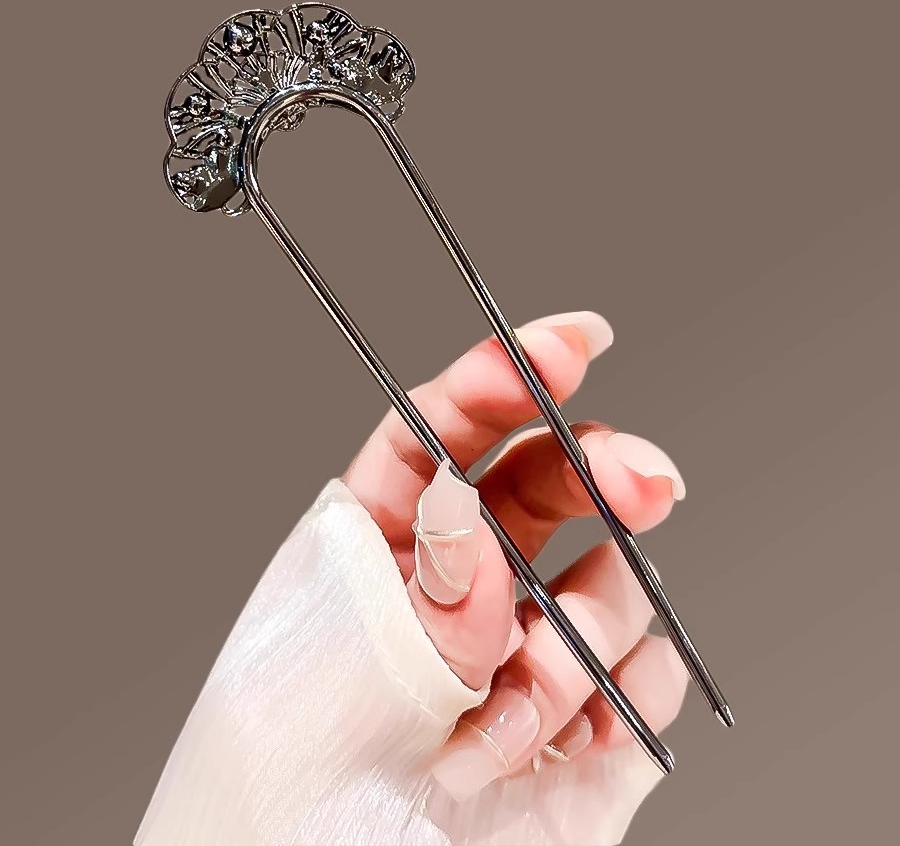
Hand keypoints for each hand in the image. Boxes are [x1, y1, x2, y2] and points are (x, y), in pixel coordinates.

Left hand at [344, 311, 687, 802]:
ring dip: (576, 647)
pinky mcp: (587, 715)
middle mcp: (467, 581)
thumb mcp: (351, 674)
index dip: (504, 379)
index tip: (568, 344)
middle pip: (550, 485)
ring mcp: (532, 644)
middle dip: (602, 475)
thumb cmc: (306, 787)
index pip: (445, 434)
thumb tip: (467, 505)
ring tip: (510, 724)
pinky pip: (644, 675)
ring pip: (605, 585)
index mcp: (385, 543)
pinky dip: (621, 702)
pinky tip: (573, 742)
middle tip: (645, 482)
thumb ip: (427, 594)